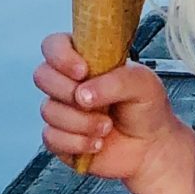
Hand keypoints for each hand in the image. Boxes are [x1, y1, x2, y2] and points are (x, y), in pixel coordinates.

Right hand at [34, 34, 181, 184]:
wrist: (152, 147)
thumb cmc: (147, 109)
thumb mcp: (143, 83)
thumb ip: (115, 81)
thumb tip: (83, 94)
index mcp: (85, 59)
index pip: (54, 45)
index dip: (61, 56)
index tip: (83, 71)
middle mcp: (69, 82)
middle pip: (42, 76)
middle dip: (68, 92)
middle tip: (96, 103)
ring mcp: (62, 110)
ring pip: (48, 110)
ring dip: (82, 122)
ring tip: (106, 126)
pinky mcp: (60, 138)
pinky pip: (51, 138)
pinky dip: (77, 143)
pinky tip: (96, 142)